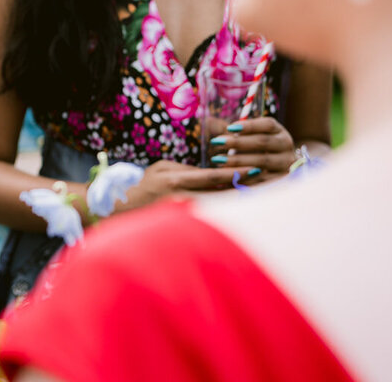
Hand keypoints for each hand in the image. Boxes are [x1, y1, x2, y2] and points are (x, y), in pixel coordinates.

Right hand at [117, 159, 263, 212]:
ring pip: (218, 207)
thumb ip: (187, 169)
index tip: (255, 169)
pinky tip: (241, 211)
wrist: (124, 207)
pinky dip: (227, 213)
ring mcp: (182, 212)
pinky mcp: (183, 222)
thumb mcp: (162, 168)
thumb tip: (210, 172)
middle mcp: (181, 197)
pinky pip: (210, 217)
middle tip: (267, 184)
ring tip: (261, 198)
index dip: (236, 173)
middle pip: (221, 194)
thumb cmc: (144, 185)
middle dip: (244, 189)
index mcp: (176, 179)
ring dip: (239, 202)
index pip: (213, 176)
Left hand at [206, 116, 296, 176]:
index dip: (249, 125)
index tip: (229, 127)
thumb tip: (209, 122)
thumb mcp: (249, 137)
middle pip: (262, 141)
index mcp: (279, 131)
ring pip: (262, 161)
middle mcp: (286, 145)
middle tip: (217, 142)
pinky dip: (245, 176)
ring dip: (238, 160)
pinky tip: (228, 175)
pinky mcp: (283, 179)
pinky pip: (263, 178)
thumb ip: (233, 131)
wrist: (278, 171)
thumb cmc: (256, 150)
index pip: (267, 124)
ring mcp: (286, 163)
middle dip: (238, 142)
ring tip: (218, 159)